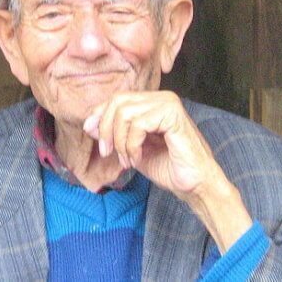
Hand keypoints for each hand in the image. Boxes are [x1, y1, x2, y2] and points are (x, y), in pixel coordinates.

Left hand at [82, 90, 252, 250]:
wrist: (193, 184)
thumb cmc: (167, 167)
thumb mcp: (130, 148)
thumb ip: (113, 134)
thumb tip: (88, 124)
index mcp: (152, 102)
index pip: (116, 99)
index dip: (99, 115)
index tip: (93, 137)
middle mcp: (161, 98)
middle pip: (118, 101)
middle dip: (106, 128)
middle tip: (108, 152)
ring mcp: (168, 103)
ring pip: (125, 112)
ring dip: (120, 141)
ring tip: (127, 159)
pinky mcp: (173, 115)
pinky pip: (138, 124)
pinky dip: (132, 145)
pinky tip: (138, 158)